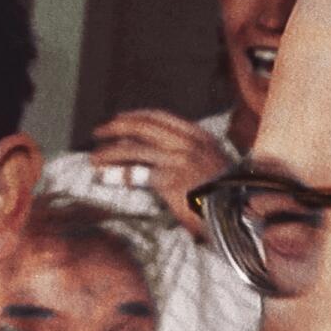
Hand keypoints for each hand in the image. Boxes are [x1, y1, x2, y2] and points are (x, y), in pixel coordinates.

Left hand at [90, 109, 231, 238]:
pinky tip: (105, 177)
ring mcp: (179, 160)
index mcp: (199, 136)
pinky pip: (136, 173)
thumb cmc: (223, 197)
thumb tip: (155, 154)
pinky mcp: (170, 180)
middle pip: (143, 126)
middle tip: (99, 132)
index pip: (160, 117)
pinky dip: (117, 174)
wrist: (235, 215)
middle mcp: (189, 143)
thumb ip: (189, 155)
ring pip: (134, 149)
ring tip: (94, 159)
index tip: (119, 118)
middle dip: (116, 127)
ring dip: (109, 152)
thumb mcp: (212, 166)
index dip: (136, 116)